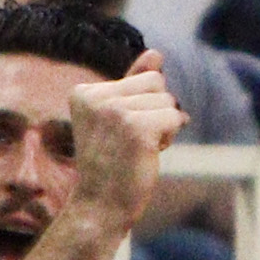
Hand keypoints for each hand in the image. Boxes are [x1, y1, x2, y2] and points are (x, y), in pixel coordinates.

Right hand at [63, 52, 185, 234]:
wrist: (100, 207)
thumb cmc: (112, 163)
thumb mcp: (119, 117)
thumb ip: (134, 84)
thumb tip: (156, 52)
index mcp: (84, 92)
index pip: (144, 76)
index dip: (143, 105)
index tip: (119, 133)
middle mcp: (95, 97)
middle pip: (158, 82)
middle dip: (157, 110)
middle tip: (132, 141)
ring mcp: (114, 111)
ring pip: (168, 100)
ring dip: (163, 126)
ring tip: (138, 148)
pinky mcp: (135, 127)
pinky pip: (174, 117)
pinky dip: (169, 136)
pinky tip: (148, 153)